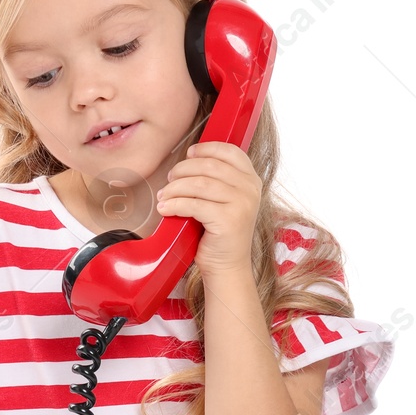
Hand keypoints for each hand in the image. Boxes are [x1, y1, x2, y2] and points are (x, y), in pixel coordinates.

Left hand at [156, 141, 261, 277]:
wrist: (227, 266)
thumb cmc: (219, 233)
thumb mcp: (225, 200)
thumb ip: (217, 179)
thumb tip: (189, 157)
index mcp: (252, 180)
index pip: (230, 151)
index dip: (206, 149)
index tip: (188, 155)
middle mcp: (251, 189)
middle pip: (209, 166)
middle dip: (183, 170)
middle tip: (169, 180)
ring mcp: (242, 204)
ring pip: (199, 183)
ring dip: (175, 188)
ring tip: (163, 196)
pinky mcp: (229, 220)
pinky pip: (194, 204)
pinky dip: (175, 204)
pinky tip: (165, 209)